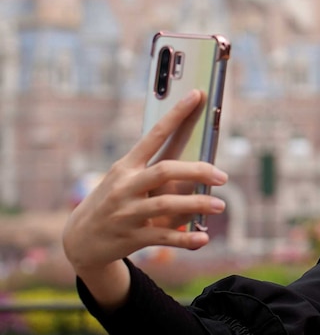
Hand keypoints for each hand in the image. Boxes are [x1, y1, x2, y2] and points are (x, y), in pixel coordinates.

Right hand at [62, 90, 227, 306]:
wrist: (81, 239)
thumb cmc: (114, 200)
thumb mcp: (126, 180)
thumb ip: (157, 171)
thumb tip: (199, 163)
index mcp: (127, 166)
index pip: (155, 135)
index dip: (177, 115)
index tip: (197, 96)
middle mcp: (126, 186)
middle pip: (165, 171)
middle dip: (197, 171)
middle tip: (223, 176)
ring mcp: (128, 212)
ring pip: (166, 204)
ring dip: (197, 205)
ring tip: (220, 205)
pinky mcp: (133, 237)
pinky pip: (164, 236)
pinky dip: (185, 239)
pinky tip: (204, 238)